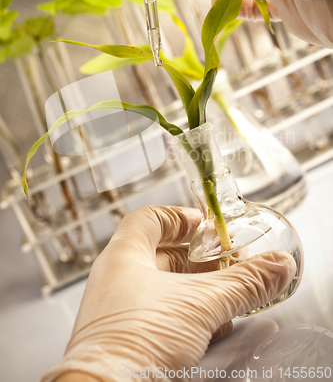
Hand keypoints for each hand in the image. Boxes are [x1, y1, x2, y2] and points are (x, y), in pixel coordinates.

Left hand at [43, 206, 295, 381]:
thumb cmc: (136, 340)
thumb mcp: (201, 303)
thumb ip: (243, 283)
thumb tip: (277, 266)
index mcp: (123, 256)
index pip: (148, 219)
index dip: (178, 216)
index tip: (203, 224)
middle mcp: (116, 280)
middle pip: (160, 254)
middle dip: (197, 258)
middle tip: (225, 262)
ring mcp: (118, 311)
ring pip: (162, 289)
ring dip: (196, 290)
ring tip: (224, 296)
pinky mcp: (127, 339)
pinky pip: (159, 316)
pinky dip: (186, 315)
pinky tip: (210, 329)